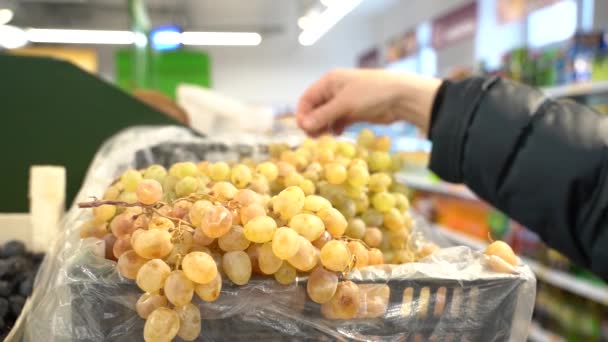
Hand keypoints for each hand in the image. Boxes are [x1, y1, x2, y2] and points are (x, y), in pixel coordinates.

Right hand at [296, 69, 441, 135]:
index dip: (302, 113)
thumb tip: (303, 125)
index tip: (303, 129)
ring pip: (326, 116)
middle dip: (312, 122)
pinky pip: (338, 121)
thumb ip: (323, 115)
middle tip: (313, 137)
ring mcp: (345, 101)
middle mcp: (335, 90)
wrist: (401, 97)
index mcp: (329, 81)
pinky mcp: (355, 112)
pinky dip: (335, 128)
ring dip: (323, 127)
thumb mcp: (344, 104)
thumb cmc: (371, 94)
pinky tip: (337, 134)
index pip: (307, 98)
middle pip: (315, 108)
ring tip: (324, 138)